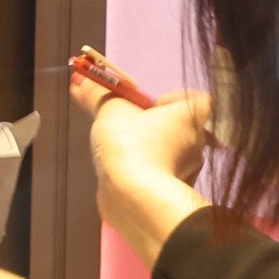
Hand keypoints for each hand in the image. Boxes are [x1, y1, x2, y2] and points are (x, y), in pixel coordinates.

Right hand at [72, 80, 213, 267]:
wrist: (135, 199)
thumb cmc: (131, 145)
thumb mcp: (110, 110)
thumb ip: (97, 94)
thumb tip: (79, 79)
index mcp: (192, 116)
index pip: (195, 98)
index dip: (171, 99)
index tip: (147, 106)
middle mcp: (198, 143)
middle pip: (178, 126)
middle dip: (154, 125)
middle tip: (128, 127)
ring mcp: (190, 171)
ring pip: (170, 152)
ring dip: (151, 150)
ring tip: (122, 153)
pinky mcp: (175, 194)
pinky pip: (162, 175)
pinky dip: (148, 173)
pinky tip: (127, 175)